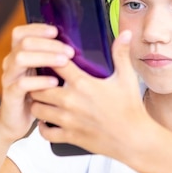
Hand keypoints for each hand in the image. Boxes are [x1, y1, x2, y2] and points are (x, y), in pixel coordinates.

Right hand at [0, 23, 74, 143]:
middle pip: (24, 42)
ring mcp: (9, 78)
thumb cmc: (36, 94)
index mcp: (18, 54)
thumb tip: (77, 46)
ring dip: (45, 57)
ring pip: (20, 58)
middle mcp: (11, 63)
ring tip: (64, 62)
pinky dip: (39, 81)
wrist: (16, 121)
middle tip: (69, 51)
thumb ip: (53, 59)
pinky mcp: (10, 95)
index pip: (21, 33)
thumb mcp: (44, 73)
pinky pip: (22, 84)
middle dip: (49, 44)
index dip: (37, 29)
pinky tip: (54, 83)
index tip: (56, 31)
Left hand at [30, 31, 150, 158]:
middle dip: (38, 83)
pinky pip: (44, 132)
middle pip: (38, 87)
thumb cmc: (131, 108)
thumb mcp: (127, 78)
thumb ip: (121, 54)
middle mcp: (71, 101)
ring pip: (37, 109)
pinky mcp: (69, 136)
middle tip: (42, 80)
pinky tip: (47, 122)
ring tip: (43, 99)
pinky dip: (43, 127)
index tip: (50, 57)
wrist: (134, 139)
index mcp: (83, 83)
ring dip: (38, 103)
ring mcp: (68, 120)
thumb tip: (125, 33)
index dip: (49, 58)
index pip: (55, 64)